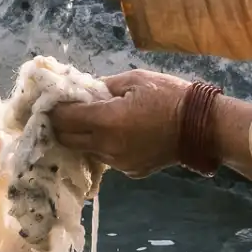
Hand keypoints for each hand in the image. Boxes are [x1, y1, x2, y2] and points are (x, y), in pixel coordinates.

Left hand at [50, 69, 189, 177]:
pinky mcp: (130, 171)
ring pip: (86, 150)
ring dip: (83, 137)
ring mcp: (118, 163)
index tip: (51, 101)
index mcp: (107, 120)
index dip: (54, 109)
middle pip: (67, 139)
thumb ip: (104, 85)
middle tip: (64, 112)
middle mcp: (107, 146)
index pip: (64, 119)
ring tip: (92, 121)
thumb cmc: (170, 96)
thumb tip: (84, 91)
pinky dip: (104, 146)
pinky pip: (107, 158)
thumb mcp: (135, 79)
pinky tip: (117, 134)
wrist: (201, 127)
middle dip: (61, 125)